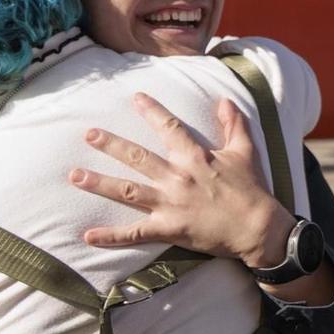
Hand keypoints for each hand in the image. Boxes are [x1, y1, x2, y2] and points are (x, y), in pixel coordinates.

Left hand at [72, 94, 288, 269]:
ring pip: (127, 191)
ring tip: (75, 176)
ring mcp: (170, 204)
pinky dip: (111, 236)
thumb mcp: (245, 151)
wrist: (257, 228)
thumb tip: (224, 100)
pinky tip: (87, 235)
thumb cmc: (252, 189)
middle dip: (111, 145)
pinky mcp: (168, 229)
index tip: (136, 98)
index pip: (169, 128)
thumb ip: (233, 124)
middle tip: (89, 134)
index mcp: (196, 157)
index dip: (152, 111)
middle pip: (138, 157)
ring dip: (100, 183)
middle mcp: (177, 178)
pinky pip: (134, 233)